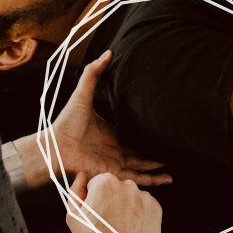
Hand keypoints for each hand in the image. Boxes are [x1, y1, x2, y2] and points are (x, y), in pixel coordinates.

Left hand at [51, 51, 171, 185]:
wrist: (56, 146)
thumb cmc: (66, 122)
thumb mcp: (83, 93)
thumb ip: (93, 73)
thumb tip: (107, 53)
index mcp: (111, 131)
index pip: (132, 130)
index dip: (145, 127)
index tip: (159, 122)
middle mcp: (116, 147)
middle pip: (141, 148)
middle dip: (156, 147)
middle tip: (174, 142)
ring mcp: (116, 161)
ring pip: (144, 164)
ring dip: (159, 163)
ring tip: (177, 159)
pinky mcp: (115, 172)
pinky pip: (138, 177)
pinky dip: (153, 179)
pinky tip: (168, 179)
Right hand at [66, 171, 161, 232]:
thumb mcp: (74, 216)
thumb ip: (75, 191)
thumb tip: (81, 176)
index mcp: (105, 182)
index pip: (97, 184)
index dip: (94, 199)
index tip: (96, 213)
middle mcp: (127, 184)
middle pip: (116, 189)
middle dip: (112, 201)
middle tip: (108, 223)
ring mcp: (144, 196)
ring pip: (132, 198)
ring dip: (127, 208)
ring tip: (121, 229)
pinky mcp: (156, 208)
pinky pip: (146, 207)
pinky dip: (140, 216)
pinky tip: (133, 230)